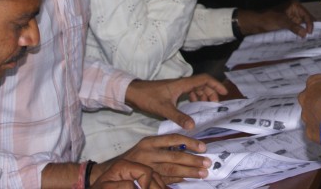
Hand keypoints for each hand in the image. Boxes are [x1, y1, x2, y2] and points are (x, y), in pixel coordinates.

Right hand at [96, 134, 210, 184]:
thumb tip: (188, 149)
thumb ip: (164, 146)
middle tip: (207, 162)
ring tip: (202, 173)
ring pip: (171, 169)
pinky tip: (188, 180)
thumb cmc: (135, 156)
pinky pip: (165, 179)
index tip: (203, 147)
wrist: (112, 171)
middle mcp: (148, 153)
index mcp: (149, 141)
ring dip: (189, 172)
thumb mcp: (146, 146)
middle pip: (174, 156)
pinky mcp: (146, 179)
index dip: (189, 142)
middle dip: (193, 160)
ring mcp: (146, 167)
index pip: (173, 139)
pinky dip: (177, 180)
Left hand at [125, 75, 227, 128]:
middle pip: (202, 83)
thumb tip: (193, 125)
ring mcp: (177, 87)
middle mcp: (182, 83)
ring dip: (203, 95)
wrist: (133, 93)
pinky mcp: (172, 91)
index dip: (216, 85)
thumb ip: (179, 117)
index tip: (224, 93)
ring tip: (206, 106)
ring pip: (196, 87)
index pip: (204, 79)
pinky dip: (195, 97)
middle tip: (215, 105)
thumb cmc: (148, 97)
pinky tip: (193, 106)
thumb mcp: (164, 109)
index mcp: (182, 84)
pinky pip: (189, 92)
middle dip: (211, 92)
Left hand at [237, 1, 315, 37]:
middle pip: (305, 19)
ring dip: (304, 31)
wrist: (256, 23)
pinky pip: (296, 28)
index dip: (309, 23)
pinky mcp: (287, 24)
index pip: (306, 14)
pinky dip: (299, 33)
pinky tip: (302, 39)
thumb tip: (305, 34)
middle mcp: (294, 10)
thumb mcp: (282, 22)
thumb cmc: (268, 19)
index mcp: (294, 6)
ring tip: (311, 39)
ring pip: (301, 25)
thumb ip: (294, 27)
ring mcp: (291, 17)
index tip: (310, 33)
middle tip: (315, 37)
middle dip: (309, 27)